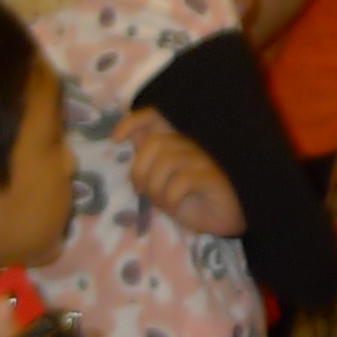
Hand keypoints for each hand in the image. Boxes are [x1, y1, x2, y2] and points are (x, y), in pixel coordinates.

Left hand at [123, 113, 245, 235]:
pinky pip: (181, 181)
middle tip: (141, 190)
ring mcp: (203, 158)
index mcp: (176, 142)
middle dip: (139, 169)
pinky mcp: (212, 175)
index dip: (133, 121)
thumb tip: (133, 136)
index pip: (154, 116)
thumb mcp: (161, 182)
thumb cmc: (191, 201)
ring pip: (166, 161)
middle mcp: (190, 144)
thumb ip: (149, 160)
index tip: (115, 139)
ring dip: (155, 188)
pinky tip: (175, 205)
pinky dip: (170, 198)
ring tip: (161, 202)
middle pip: (155, 142)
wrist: (221, 221)